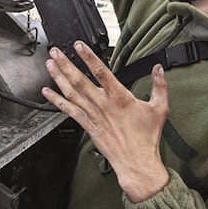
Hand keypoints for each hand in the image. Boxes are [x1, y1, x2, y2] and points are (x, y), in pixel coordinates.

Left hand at [42, 41, 170, 202]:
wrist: (136, 162)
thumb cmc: (147, 137)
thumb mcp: (160, 109)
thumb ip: (160, 86)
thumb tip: (159, 69)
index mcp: (120, 98)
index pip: (101, 72)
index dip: (88, 57)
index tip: (79, 45)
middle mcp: (103, 105)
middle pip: (80, 81)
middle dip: (66, 64)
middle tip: (55, 52)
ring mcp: (93, 116)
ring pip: (71, 93)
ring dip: (59, 78)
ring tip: (49, 65)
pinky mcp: (88, 126)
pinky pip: (69, 111)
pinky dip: (57, 101)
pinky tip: (47, 93)